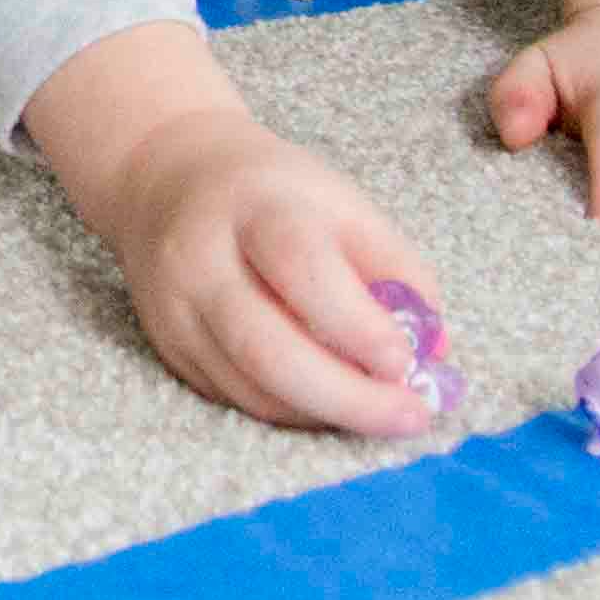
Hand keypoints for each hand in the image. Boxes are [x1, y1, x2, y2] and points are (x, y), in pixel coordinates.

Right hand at [82, 113, 449, 438]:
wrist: (165, 183)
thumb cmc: (272, 194)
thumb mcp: (342, 203)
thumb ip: (396, 269)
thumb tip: (434, 351)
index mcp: (254, 208)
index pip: (301, 268)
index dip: (356, 324)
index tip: (405, 362)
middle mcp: (201, 262)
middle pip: (266, 348)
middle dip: (347, 397)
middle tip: (410, 416)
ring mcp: (177, 312)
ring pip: (252, 389)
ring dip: (326, 414)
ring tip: (384, 414)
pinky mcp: (171, 350)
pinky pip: (238, 399)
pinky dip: (296, 412)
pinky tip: (334, 405)